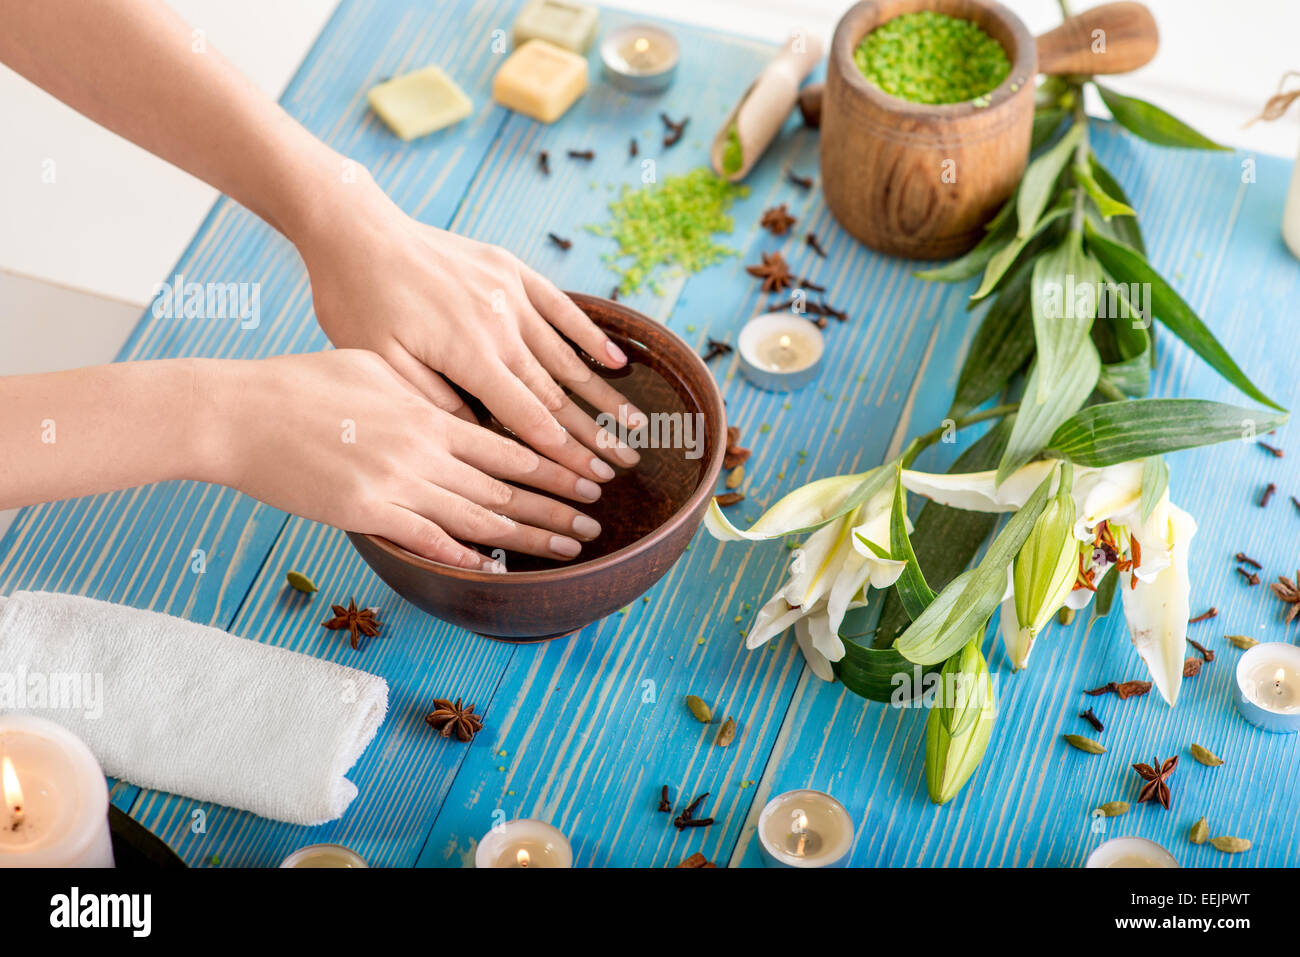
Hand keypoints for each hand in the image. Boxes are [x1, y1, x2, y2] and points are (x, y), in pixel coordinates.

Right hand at [198, 350, 605, 566]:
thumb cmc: (300, 385)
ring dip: (529, 534)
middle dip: (557, 503)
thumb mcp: (373, 370)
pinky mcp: (365, 511)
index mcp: (427, 413)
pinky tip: (497, 567)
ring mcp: (395, 482)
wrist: (238, 412)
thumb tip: (454, 408)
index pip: (508, 443)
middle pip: (506, 485)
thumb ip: (420, 394)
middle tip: (597, 517)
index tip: (589, 473)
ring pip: (478, 516)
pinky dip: (465, 554)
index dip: (555, 462)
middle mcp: (422, 449)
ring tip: (569, 545)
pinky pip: (427, 538)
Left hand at [293, 177, 644, 483]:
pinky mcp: (510, 269)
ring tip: (636, 422)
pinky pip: (560, 307)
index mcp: (470, 355)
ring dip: (603, 392)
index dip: (565, 453)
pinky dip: (589, 336)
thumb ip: (433, 401)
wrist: (357, 230)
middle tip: (626, 463)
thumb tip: (477, 440)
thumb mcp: (379, 362)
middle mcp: (500, 325)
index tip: (594, 480)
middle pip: (557, 392)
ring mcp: (510, 294)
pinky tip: (616, 360)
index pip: (529, 417)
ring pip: (565, 355)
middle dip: (595, 433)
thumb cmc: (357, 301)